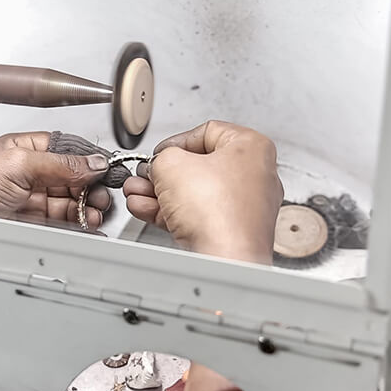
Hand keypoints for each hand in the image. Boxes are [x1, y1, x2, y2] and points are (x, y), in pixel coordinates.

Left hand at [0, 132, 111, 227]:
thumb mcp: (17, 165)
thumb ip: (59, 163)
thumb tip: (93, 162)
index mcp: (24, 149)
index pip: (66, 149)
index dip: (87, 159)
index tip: (106, 170)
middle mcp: (29, 172)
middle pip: (72, 177)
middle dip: (90, 186)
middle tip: (101, 196)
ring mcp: (31, 198)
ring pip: (70, 201)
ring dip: (87, 206)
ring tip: (94, 212)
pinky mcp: (32, 222)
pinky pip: (62, 221)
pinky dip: (79, 224)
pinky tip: (88, 225)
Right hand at [124, 121, 282, 262]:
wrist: (224, 259)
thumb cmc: (217, 211)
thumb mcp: (171, 164)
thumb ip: (160, 157)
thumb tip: (157, 164)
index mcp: (251, 148)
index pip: (207, 132)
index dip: (176, 141)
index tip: (158, 153)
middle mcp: (253, 176)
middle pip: (197, 166)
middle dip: (161, 172)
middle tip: (145, 175)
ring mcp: (242, 207)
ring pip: (192, 193)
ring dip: (158, 192)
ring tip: (137, 193)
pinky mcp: (229, 232)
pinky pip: (194, 215)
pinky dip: (168, 211)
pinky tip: (145, 209)